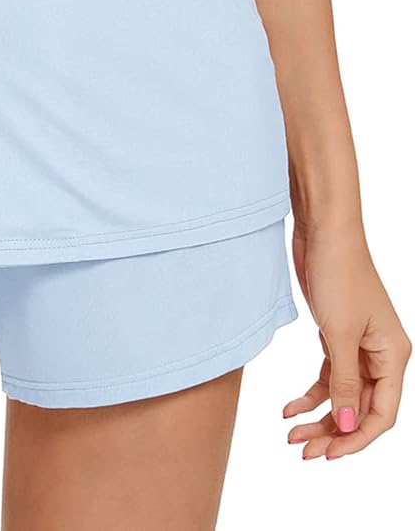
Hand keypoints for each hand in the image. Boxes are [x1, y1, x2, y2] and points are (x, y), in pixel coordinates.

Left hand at [283, 219, 410, 458]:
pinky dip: (311, 393)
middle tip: (303, 450)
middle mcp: (380, 354)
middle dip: (334, 432)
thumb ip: (344, 383)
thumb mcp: (340, 334)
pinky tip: (290, 408)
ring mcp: (358, 345)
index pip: (382, 414)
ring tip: (292, 435)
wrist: (323, 229)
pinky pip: (328, 375)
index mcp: (393, 355)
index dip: (357, 438)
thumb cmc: (340, 273)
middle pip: (360, 409)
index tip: (328, 455)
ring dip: (320, 417)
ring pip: (342, 395)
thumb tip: (348, 427)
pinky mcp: (337, 334)